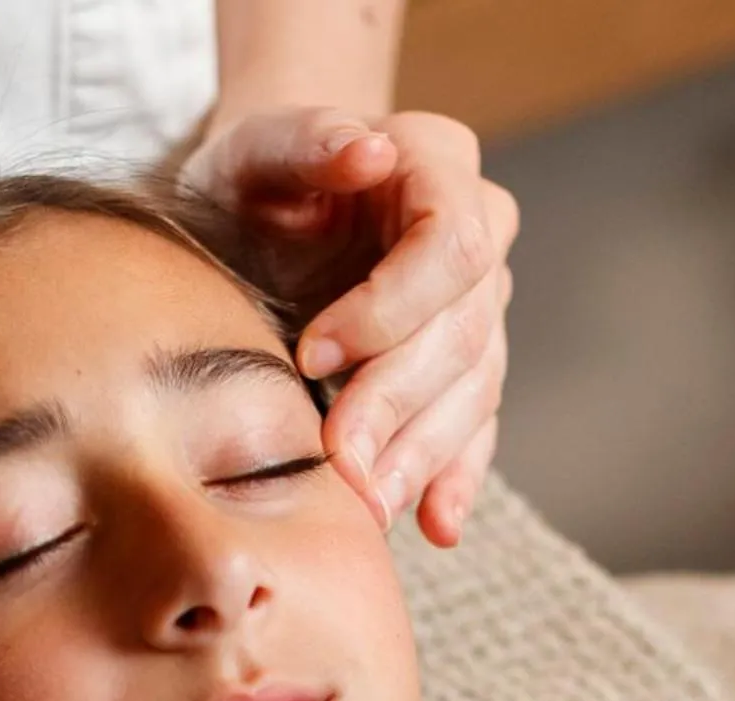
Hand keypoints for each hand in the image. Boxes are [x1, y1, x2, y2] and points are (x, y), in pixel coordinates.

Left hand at [181, 106, 516, 546]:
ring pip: (474, 391)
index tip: (312, 354)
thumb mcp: (254, 147)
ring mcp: (481, 305)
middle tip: (339, 463)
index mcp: (439, 166)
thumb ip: (304, 140)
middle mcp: (480, 233)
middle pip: (464, 333)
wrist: (265, 215)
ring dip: (421, 456)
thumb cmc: (254, 177)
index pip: (453, 246)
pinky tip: (435, 525)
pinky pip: (476, 428)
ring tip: (369, 506)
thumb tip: (368, 154)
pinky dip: (454, 479)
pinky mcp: (466, 366)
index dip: (391, 311)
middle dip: (397, 404)